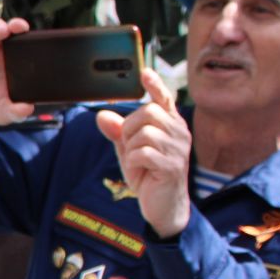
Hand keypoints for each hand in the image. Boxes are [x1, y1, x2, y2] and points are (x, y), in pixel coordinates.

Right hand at [0, 17, 37, 127]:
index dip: (36, 44)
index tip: (42, 43)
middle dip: (20, 27)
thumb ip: (12, 113)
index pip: (29, 50)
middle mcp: (2, 55)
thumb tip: (27, 109)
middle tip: (21, 28)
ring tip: (3, 32)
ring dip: (2, 27)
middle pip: (15, 34)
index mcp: (15, 68)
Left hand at [95, 68, 191, 237]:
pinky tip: (140, 171)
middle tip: (130, 148)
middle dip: (129, 129)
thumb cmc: (148, 175)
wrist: (162, 206)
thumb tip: (101, 115)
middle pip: (147, 113)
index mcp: (170, 124)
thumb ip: (117, 132)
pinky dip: (133, 162)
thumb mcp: (128, 150)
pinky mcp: (173, 165)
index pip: (164, 98)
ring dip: (131, 148)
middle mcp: (179, 132)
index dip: (154, 85)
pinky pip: (143, 153)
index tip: (144, 73)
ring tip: (137, 162)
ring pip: (144, 133)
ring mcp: (178, 148)